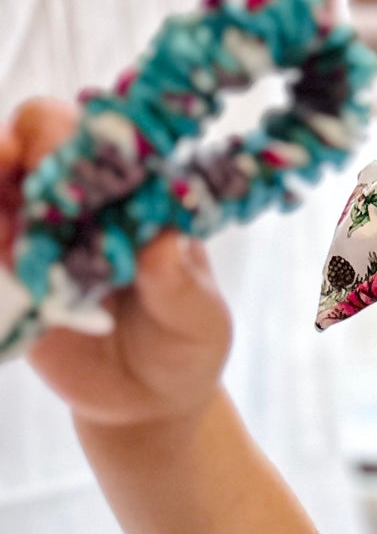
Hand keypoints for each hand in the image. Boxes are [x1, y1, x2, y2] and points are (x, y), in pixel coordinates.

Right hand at [0, 97, 231, 429]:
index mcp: (133, 190)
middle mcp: (79, 198)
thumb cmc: (184, 343)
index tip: (69, 152)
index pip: (98, 136)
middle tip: (9, 166)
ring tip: (2, 226)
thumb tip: (163, 246)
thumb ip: (181, 285)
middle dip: (15, 148)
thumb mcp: (199, 319)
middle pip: (31, 140)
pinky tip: (0, 258)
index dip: (77, 135)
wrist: (147, 398)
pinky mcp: (8, 269)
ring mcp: (37, 229)